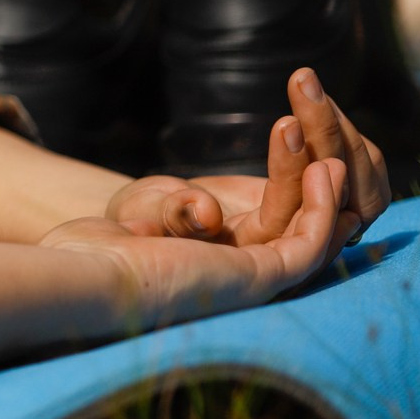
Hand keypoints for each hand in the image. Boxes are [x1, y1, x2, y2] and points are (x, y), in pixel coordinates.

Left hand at [45, 156, 351, 329]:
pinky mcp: (259, 276)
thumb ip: (176, 210)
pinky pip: (306, 243)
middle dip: (327, 187)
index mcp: (224, 258)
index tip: (310, 150)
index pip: (282, 226)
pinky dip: (321, 209)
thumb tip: (204, 214)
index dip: (302, 193)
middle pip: (307, 229)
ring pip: (314, 234)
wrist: (86, 269)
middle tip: (333, 141)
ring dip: (328, 191)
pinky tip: (322, 170)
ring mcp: (256, 278)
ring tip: (332, 152)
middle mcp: (247, 273)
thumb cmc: (103, 245)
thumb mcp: (146, 214)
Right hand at [104, 68, 386, 249]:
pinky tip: (309, 97)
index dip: (299, 178)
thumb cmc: (137, 221)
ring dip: (334, 130)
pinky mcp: (308, 200)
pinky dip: (334, 132)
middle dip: (327, 140)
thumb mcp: (144, 216)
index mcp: (255, 260)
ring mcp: (306, 224)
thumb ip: (175, 215)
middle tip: (304, 87)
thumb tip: (206, 212)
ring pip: (353, 186)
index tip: (289, 125)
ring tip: (303, 82)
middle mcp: (294, 248)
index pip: (298, 225)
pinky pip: (347, 170)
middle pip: (343, 204)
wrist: (144, 220)